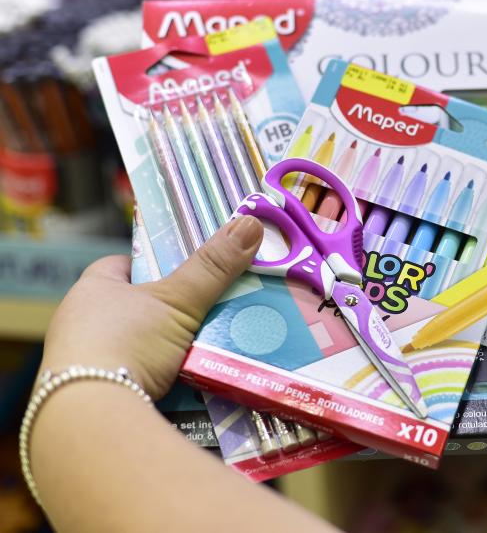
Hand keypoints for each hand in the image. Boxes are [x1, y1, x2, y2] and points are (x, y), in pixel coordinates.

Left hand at [40, 215, 263, 397]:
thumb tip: (250, 222)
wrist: (92, 419)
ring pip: (142, 348)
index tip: (189, 272)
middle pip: (138, 309)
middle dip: (173, 312)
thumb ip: (213, 266)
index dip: (157, 265)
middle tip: (212, 310)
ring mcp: (87, 365)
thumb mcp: (177, 300)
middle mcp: (81, 325)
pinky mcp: (96, 399)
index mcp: (91, 291)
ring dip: (171, 350)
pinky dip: (165, 382)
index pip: (125, 265)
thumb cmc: (125, 344)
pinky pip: (139, 381)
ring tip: (212, 349)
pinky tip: (193, 385)